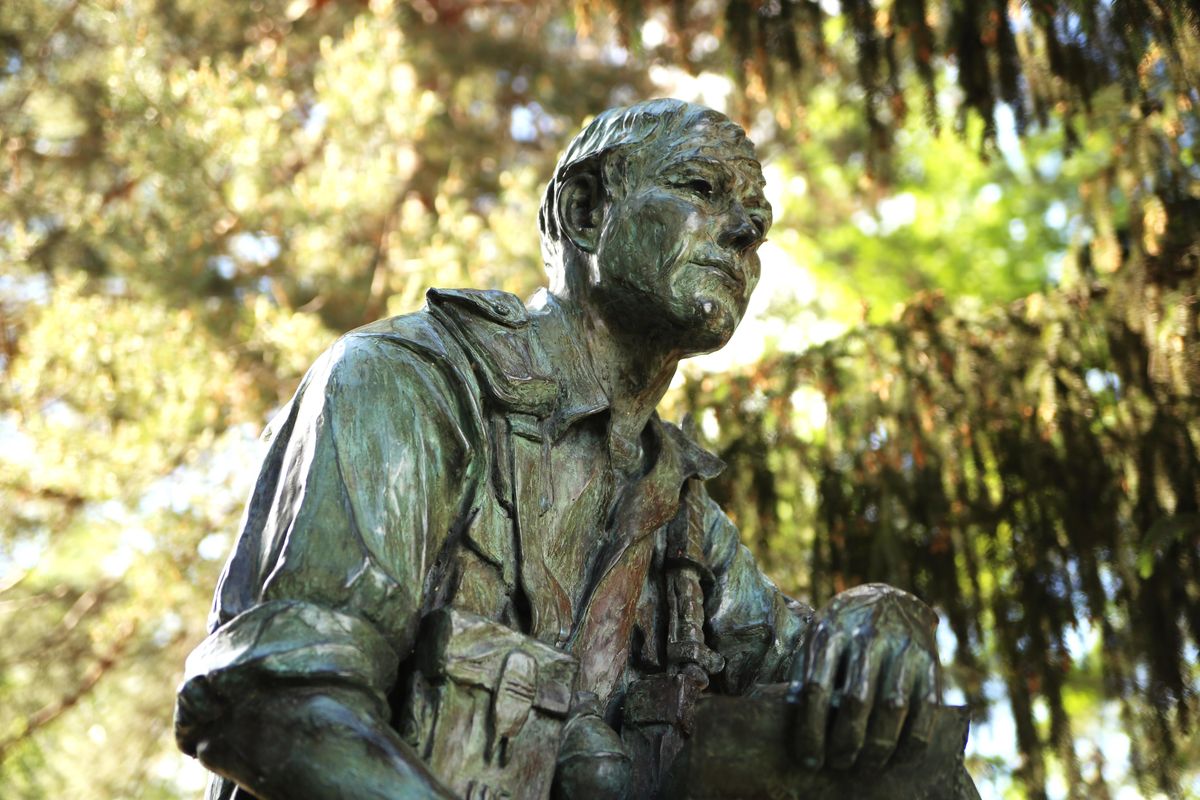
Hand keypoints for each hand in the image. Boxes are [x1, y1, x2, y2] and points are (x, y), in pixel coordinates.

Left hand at [787, 583, 941, 771]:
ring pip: (892, 707)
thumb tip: (791, 725)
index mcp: (829, 630)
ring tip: (865, 766)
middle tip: (837, 765)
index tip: (808, 759)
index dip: (810, 730)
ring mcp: (901, 647)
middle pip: (855, 701)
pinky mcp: (929, 661)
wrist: (891, 599)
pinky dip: (912, 740)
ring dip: (878, 746)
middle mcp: (866, 635)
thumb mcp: (817, 639)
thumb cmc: (842, 631)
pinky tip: (898, 757)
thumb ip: (805, 674)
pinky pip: (926, 709)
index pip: (816, 687)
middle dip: (845, 743)